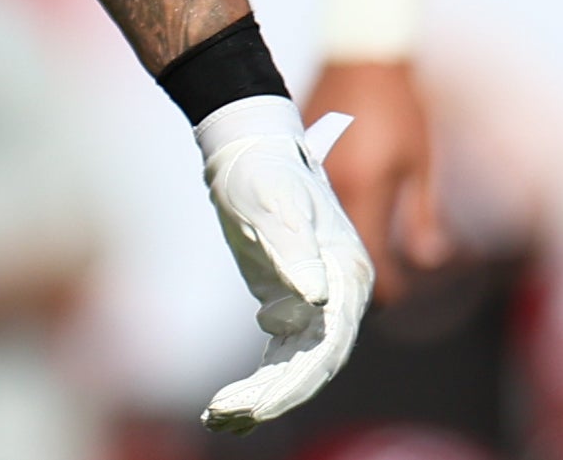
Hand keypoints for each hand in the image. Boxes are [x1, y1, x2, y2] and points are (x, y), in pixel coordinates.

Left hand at [197, 95, 375, 433]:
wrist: (250, 144)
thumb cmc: (262, 168)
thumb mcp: (272, 204)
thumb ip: (294, 249)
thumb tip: (317, 298)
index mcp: (346, 273)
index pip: (327, 345)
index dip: (293, 381)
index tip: (254, 403)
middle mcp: (341, 294)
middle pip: (313, 364)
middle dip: (273, 397)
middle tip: (224, 415)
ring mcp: (317, 300)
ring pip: (296, 365)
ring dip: (262, 397)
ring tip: (217, 417)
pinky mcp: (289, 301)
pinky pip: (280, 355)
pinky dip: (259, 381)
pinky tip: (227, 405)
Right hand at [310, 58, 448, 301]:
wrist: (359, 56)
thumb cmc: (398, 106)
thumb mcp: (419, 162)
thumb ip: (422, 216)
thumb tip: (430, 260)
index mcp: (360, 190)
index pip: (370, 264)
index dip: (388, 290)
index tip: (403, 296)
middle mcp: (327, 190)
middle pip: (337, 260)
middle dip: (360, 281)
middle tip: (384, 288)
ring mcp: (307, 177)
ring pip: (319, 239)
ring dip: (340, 257)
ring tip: (364, 263)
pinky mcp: (297, 166)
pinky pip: (307, 213)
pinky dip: (324, 231)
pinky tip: (342, 233)